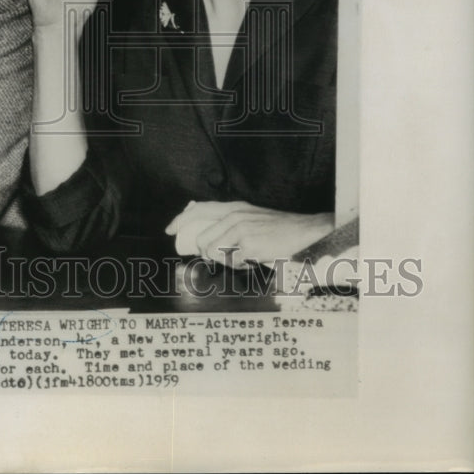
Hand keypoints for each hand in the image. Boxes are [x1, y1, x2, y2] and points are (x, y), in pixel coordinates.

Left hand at [165, 200, 333, 266]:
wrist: (304, 232)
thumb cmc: (277, 227)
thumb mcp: (250, 215)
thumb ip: (229, 218)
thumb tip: (202, 226)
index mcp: (234, 207)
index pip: (198, 209)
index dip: (180, 220)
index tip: (170, 230)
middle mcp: (234, 215)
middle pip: (202, 239)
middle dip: (207, 253)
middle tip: (224, 256)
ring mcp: (241, 230)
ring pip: (214, 252)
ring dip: (226, 261)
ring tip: (243, 258)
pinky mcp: (249, 245)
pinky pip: (233, 263)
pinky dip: (241, 266)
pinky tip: (253, 261)